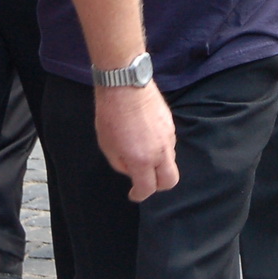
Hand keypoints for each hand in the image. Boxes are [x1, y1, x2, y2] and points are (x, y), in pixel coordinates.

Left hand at [94, 83, 178, 201]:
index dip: (139, 195)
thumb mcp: (107, 145)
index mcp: (142, 159)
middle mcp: (160, 151)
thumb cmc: (110, 114)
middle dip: (158, 186)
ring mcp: (168, 136)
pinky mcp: (170, 123)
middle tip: (145, 181)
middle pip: (170, 180)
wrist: (124, 84)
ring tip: (143, 154)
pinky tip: (147, 138)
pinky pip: (169, 143)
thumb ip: (121, 164)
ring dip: (159, 164)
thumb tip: (131, 169)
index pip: (147, 188)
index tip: (134, 194)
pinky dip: (160, 148)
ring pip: (170, 160)